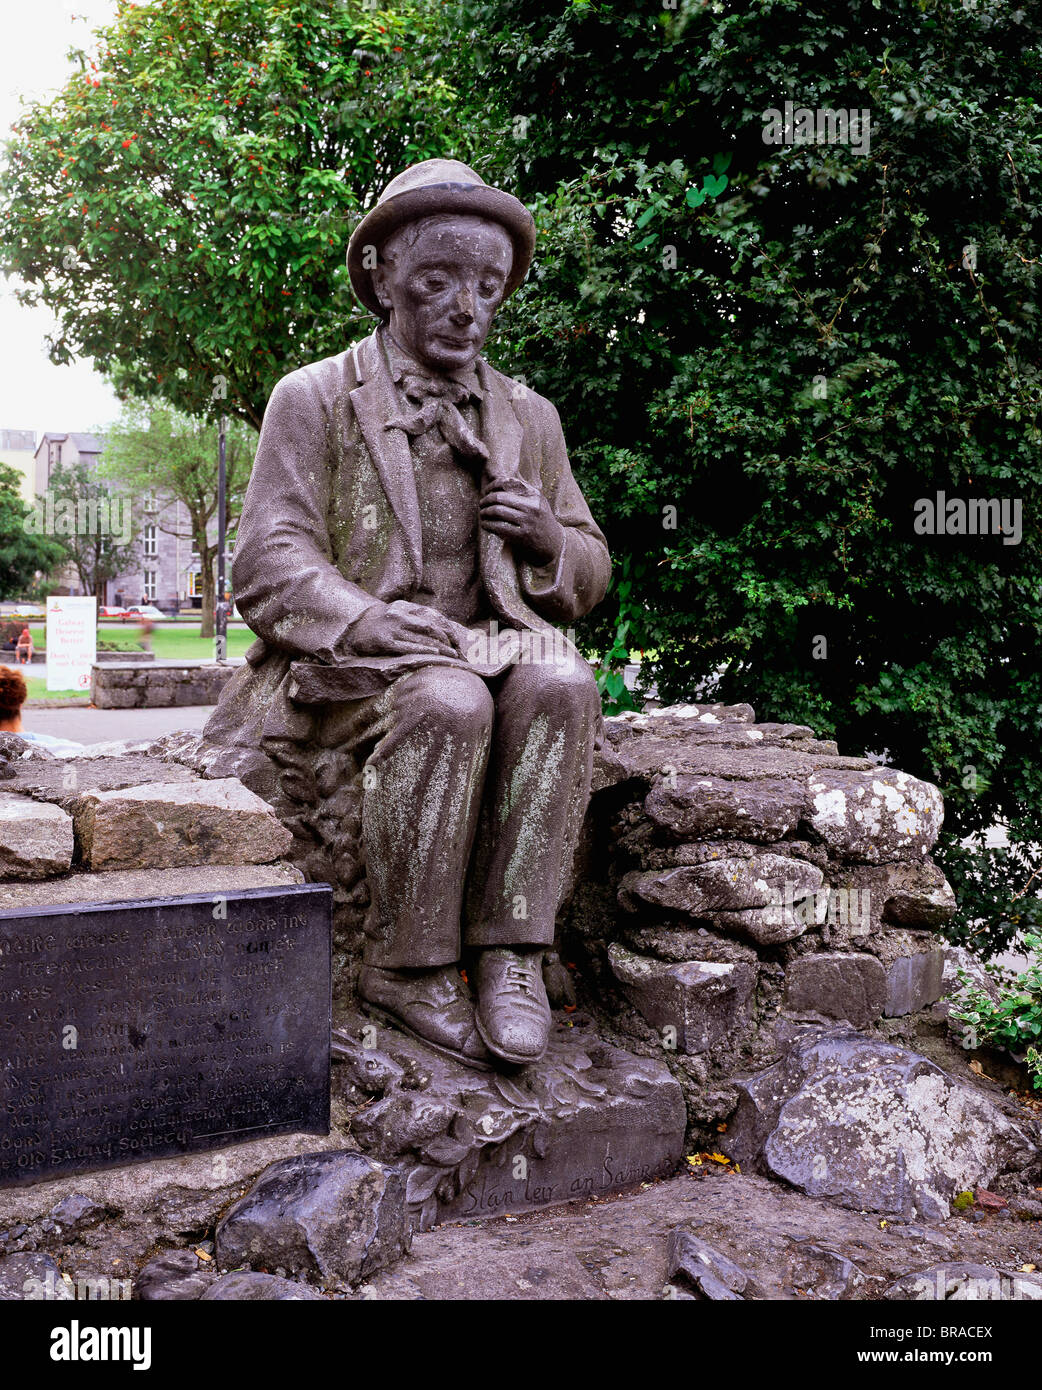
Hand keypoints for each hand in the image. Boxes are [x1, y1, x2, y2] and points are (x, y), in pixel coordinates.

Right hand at [347, 600, 467, 658]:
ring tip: (452, 657)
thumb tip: (440, 629)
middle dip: (447, 641)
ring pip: (422, 638)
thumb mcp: (398, 612)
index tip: (457, 641)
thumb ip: (416, 617)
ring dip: (440, 649)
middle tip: (458, 652)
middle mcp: (401, 616)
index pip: (434, 617)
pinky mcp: (386, 642)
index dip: (448, 629)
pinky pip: (408, 647)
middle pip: (431, 628)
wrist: (355, 627)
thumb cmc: (382, 622)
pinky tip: (434, 655)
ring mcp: (393, 629)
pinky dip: (424, 650)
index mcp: (406, 608)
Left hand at [480, 478, 563, 567]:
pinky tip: (485, 525)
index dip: (492, 486)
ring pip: (497, 511)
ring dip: (484, 512)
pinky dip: (488, 525)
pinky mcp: (522, 536)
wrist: (554, 543)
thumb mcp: (538, 501)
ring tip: (482, 514)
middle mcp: (532, 506)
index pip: (507, 483)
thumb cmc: (541, 520)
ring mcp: (527, 522)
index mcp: (534, 495)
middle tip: (481, 504)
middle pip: (499, 497)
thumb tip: (499, 480)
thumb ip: (522, 491)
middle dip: (486, 500)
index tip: (486, 492)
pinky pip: (498, 527)